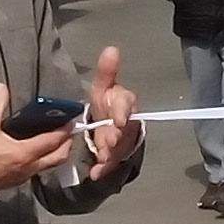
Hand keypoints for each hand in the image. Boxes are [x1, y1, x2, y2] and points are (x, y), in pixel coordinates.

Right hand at [0, 80, 84, 197]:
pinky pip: (40, 169)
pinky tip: (40, 150)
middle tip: (68, 131)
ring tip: (57, 139)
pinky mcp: (19, 180)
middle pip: (59, 157)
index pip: (52, 141)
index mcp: (25, 153)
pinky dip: (46, 159)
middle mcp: (30, 166)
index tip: (72, 121)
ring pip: (51, 165)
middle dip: (67, 144)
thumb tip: (1, 87)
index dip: (64, 131)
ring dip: (58, 153)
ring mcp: (26, 176)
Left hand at [74, 45, 142, 176]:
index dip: (123, 113)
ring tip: (100, 160)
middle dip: (114, 137)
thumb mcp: (103, 86)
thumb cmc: (106, 102)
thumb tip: (111, 49)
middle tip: (106, 143)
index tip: (118, 120)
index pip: (127, 105)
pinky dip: (104, 169)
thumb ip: (107, 71)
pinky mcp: (116, 156)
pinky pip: (111, 163)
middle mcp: (128, 123)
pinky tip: (95, 174)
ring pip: (119, 149)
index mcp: (125, 103)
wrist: (110, 124)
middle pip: (124, 131)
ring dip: (110, 155)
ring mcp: (123, 141)